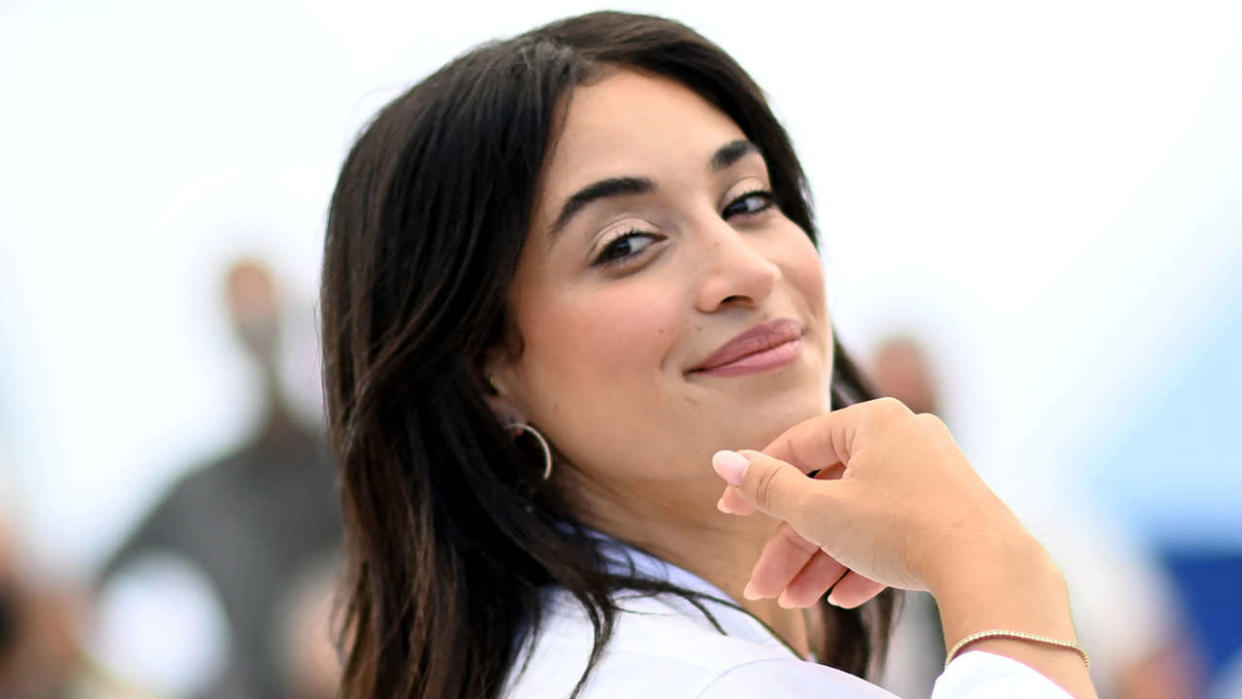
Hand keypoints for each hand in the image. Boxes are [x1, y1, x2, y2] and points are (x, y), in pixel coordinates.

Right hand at [713, 397, 1029, 607]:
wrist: (990, 569)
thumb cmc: (903, 528)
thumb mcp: (821, 511)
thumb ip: (768, 487)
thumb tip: (723, 460)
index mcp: (874, 420)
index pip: (799, 446)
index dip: (757, 482)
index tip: (728, 512)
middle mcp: (905, 437)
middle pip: (828, 491)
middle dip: (792, 545)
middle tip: (762, 583)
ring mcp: (932, 473)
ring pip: (860, 516)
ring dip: (823, 561)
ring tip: (796, 601)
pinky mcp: (951, 509)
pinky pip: (895, 530)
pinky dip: (865, 560)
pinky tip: (843, 598)